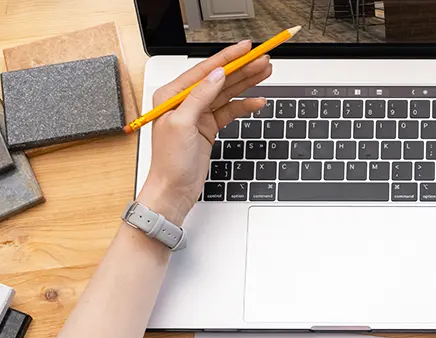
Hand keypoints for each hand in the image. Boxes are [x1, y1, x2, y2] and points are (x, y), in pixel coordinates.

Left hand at [138, 40, 272, 224]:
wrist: (173, 190)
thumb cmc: (169, 161)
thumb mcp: (182, 124)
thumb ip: (200, 96)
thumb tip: (216, 74)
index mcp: (172, 95)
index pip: (204, 70)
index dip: (227, 58)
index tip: (245, 48)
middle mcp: (185, 101)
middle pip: (220, 79)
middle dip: (243, 68)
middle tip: (263, 59)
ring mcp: (199, 114)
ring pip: (227, 92)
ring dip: (247, 83)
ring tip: (266, 72)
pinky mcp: (209, 126)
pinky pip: (230, 110)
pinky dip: (244, 105)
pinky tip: (258, 101)